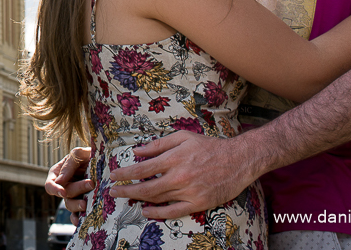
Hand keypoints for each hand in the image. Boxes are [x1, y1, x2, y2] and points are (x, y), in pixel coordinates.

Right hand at [44, 147, 93, 223]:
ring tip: (87, 204)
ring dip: (77, 206)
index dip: (55, 190)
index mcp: (58, 173)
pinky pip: (77, 214)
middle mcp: (64, 186)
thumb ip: (69, 164)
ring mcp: (74, 195)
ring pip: (70, 205)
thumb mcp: (79, 153)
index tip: (64, 192)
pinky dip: (78, 218)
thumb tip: (60, 181)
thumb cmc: (89, 154)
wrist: (106, 161)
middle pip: (64, 195)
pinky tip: (81, 220)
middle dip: (77, 190)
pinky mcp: (83, 202)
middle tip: (91, 183)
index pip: (50, 185)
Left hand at [118, 132, 258, 218]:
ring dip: (138, 200)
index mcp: (174, 158)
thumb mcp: (183, 137)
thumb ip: (159, 145)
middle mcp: (179, 176)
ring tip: (126, 199)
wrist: (238, 160)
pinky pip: (174, 211)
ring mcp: (189, 191)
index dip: (125, 174)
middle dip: (126, 190)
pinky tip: (146, 212)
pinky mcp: (198, 203)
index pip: (142, 169)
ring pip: (157, 199)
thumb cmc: (209, 146)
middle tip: (112, 191)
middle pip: (146, 187)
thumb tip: (138, 151)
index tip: (113, 175)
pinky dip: (158, 214)